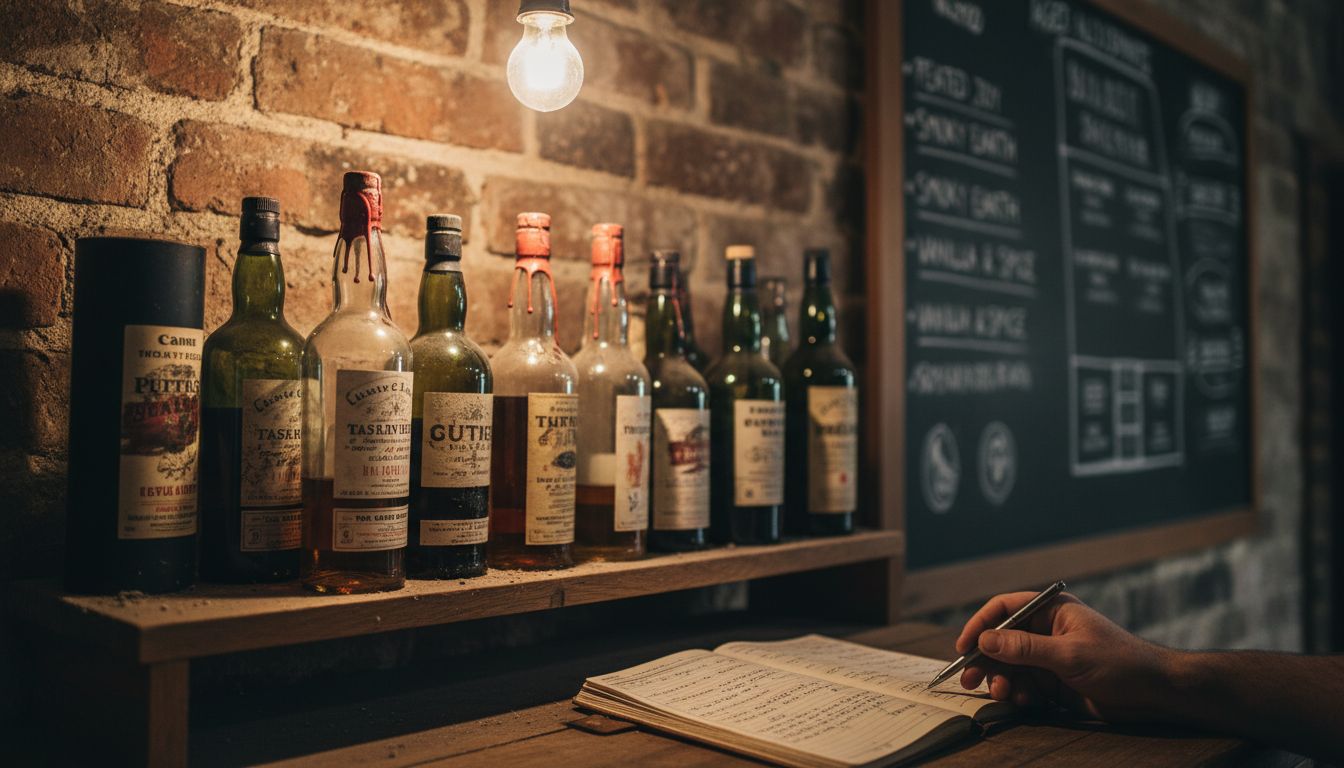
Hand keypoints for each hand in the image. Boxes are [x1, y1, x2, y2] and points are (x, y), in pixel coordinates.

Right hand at [955, 591, 1176, 721]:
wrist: (1154, 694)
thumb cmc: (1119, 662)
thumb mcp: (1069, 654)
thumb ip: (1025, 648)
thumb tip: (985, 640)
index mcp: (1051, 611)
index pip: (1004, 609)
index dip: (980, 625)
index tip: (964, 647)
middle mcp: (1046, 631)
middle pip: (1001, 641)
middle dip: (985, 660)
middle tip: (970, 680)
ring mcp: (1049, 658)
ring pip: (1010, 666)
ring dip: (1000, 680)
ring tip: (1002, 693)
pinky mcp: (1054, 682)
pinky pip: (1024, 685)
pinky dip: (1018, 694)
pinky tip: (1024, 701)